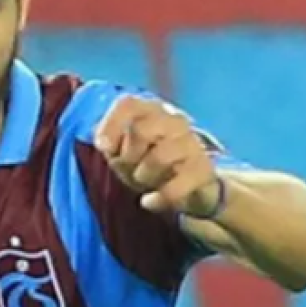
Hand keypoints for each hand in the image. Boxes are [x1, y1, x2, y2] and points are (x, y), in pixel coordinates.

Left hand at [93, 96, 221, 215]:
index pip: (129, 104)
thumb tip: (104, 143)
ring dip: (143, 177)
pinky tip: (151, 202)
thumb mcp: (125, 153)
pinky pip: (174, 187)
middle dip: (128, 156)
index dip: (112, 124)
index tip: (102, 148)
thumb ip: (112, 144)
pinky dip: (158, 198)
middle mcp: (175, 121)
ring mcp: (192, 144)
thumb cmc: (151, 164)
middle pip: (142, 129)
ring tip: (145, 183)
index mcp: (152, 111)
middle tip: (130, 169)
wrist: (194, 187)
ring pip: (159, 157)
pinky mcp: (203, 170)